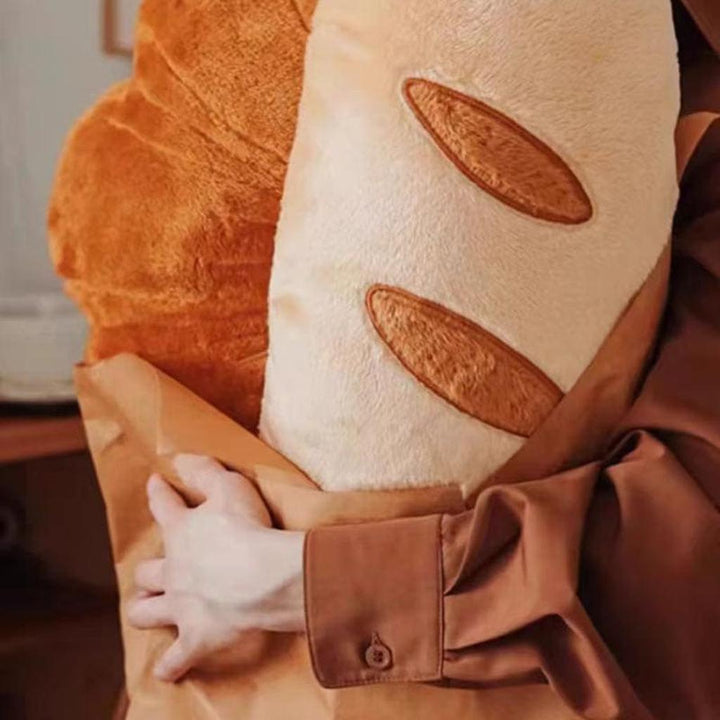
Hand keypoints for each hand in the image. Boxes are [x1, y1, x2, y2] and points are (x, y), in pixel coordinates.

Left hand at [127, 454, 305, 681]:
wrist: (264, 577)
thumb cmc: (248, 529)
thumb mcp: (230, 487)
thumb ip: (205, 470)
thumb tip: (181, 458)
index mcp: (182, 532)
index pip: (163, 506)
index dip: (158, 493)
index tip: (155, 485)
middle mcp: (173, 571)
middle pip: (147, 572)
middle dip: (148, 571)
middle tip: (155, 571)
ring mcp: (181, 607)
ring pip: (147, 611)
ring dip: (146, 610)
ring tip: (148, 609)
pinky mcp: (197, 638)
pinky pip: (177, 659)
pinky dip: (171, 665)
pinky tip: (168, 671)